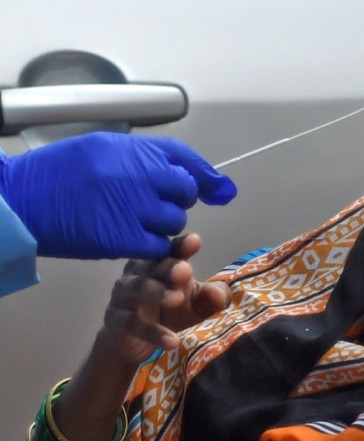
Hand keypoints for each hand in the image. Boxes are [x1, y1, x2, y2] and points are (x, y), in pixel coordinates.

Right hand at [0, 132, 236, 258]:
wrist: (20, 200)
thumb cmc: (58, 172)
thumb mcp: (103, 148)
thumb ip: (147, 158)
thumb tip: (191, 175)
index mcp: (132, 150)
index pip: (184, 160)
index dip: (206, 176)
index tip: (221, 190)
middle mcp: (137, 175)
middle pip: (184, 191)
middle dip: (175, 199)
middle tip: (152, 203)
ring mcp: (132, 208)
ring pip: (174, 220)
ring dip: (162, 224)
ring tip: (133, 219)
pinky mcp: (122, 238)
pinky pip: (158, 245)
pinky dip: (152, 246)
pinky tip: (133, 238)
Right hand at [101, 234, 230, 365]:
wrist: (133, 342)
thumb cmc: (169, 312)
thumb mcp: (195, 305)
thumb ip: (210, 297)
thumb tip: (218, 293)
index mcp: (161, 263)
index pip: (171, 250)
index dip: (181, 245)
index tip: (194, 241)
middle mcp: (139, 273)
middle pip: (153, 265)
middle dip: (169, 266)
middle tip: (185, 270)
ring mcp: (124, 295)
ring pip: (138, 289)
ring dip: (157, 293)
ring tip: (177, 299)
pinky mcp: (116, 320)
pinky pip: (132, 323)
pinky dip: (153, 332)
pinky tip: (172, 341)